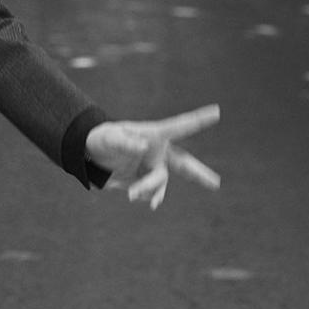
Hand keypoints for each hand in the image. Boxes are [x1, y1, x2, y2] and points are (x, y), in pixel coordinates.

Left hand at [85, 103, 220, 209]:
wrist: (90, 158)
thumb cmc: (102, 139)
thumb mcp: (110, 138)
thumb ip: (125, 142)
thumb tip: (143, 147)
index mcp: (154, 135)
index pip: (180, 126)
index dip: (199, 120)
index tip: (217, 112)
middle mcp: (158, 153)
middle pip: (185, 164)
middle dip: (200, 175)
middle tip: (216, 184)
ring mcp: (153, 169)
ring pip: (161, 182)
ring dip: (149, 188)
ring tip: (132, 195)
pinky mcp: (144, 182)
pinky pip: (151, 193)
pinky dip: (146, 195)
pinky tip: (134, 196)